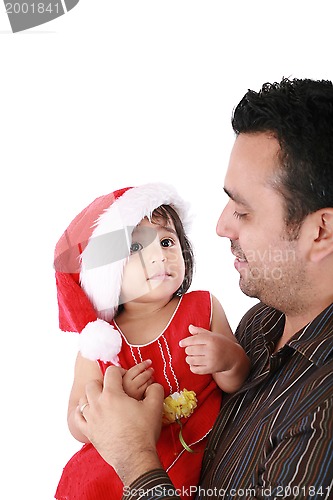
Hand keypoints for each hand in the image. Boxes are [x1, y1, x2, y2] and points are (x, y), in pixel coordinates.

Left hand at [75, 365, 163, 484]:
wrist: (135, 457)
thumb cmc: (144, 431)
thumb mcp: (155, 406)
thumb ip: (155, 389)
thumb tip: (154, 385)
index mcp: (112, 395)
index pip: (111, 372)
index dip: (119, 371)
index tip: (125, 378)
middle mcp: (97, 404)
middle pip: (92, 384)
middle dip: (103, 383)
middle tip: (113, 389)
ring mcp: (90, 419)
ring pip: (83, 399)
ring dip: (91, 396)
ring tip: (102, 400)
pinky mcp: (88, 432)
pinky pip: (77, 417)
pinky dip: (81, 412)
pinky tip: (89, 412)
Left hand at [179, 324, 240, 374]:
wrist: (234, 357)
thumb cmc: (221, 343)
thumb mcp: (213, 335)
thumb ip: (200, 332)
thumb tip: (189, 327)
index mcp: (211, 339)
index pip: (193, 340)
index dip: (185, 342)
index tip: (181, 343)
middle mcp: (211, 350)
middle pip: (190, 350)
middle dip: (188, 350)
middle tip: (191, 350)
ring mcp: (211, 360)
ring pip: (191, 360)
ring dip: (189, 358)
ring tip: (192, 357)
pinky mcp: (211, 369)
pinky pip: (195, 369)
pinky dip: (192, 367)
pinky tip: (195, 364)